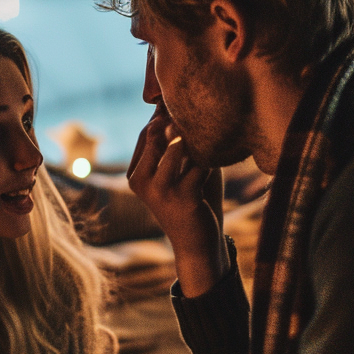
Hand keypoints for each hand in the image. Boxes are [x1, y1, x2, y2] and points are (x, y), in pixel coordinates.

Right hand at [127, 103, 228, 296]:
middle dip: (177, 123)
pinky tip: (217, 162)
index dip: (164, 118)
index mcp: (135, 175)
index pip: (145, 135)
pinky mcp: (184, 197)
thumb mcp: (176, 172)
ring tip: (210, 140)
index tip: (183, 110)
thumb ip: (174, 145)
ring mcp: (161, 191)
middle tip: (198, 118)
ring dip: (196, 141)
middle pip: (157, 136)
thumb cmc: (188, 201)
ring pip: (179, 147)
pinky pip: (201, 164)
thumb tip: (177, 110)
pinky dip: (211, 160)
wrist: (196, 243)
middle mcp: (142, 182)